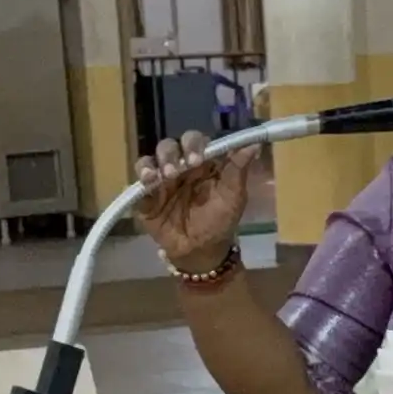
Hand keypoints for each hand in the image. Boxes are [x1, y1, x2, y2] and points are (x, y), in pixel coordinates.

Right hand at [134, 134, 258, 273]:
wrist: (201, 252)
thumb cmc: (220, 221)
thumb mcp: (233, 197)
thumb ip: (239, 169)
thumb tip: (254, 143)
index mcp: (202, 162)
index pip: (195, 141)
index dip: (194, 144)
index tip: (197, 159)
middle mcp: (180, 166)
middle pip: (170, 146)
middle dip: (171, 153)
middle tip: (179, 169)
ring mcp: (161, 180)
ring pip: (152, 158)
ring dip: (155, 163)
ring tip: (162, 177)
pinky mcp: (146, 196)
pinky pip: (138, 182)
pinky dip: (141, 178)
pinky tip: (148, 183)